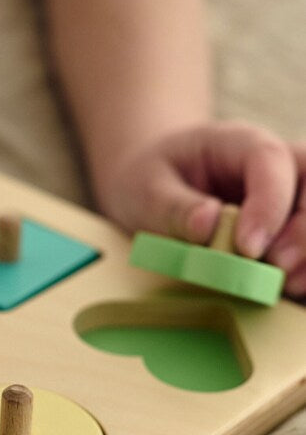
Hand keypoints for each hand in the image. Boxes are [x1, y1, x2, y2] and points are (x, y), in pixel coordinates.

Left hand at [100, 122, 305, 297]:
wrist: (154, 192)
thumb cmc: (151, 182)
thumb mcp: (145, 188)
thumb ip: (173, 206)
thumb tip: (208, 224)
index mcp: (239, 143)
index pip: (270, 160)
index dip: (268, 204)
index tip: (247, 248)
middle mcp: (278, 167)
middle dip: (305, 230)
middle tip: (277, 268)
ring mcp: (290, 200)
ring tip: (286, 285)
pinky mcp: (289, 232)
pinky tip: (291, 292)